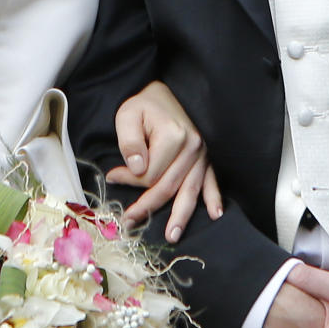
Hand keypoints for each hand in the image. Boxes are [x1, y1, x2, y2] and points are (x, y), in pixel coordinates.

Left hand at [107, 79, 221, 241]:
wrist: (170, 92)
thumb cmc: (146, 104)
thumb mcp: (129, 115)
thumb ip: (130, 141)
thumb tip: (136, 168)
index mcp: (174, 136)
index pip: (150, 172)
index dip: (129, 179)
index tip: (112, 176)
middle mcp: (193, 148)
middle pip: (168, 185)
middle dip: (148, 206)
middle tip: (129, 222)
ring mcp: (203, 154)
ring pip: (190, 190)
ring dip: (181, 215)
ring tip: (173, 235)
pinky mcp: (208, 157)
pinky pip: (212, 180)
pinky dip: (214, 197)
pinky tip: (216, 214)